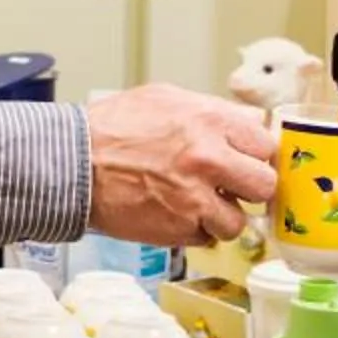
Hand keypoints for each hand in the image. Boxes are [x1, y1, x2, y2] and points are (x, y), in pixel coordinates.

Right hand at [88, 85, 274, 248]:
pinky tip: (177, 215)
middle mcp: (209, 160)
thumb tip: (245, 121)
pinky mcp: (178, 229)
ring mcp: (195, 199)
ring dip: (222, 217)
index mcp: (210, 121)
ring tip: (201, 205)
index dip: (255, 154)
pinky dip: (195, 231)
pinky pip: (206, 239)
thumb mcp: (165, 98)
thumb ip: (210, 110)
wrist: (73, 163)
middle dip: (249, 188)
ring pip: (238, 222)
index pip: (265, 144)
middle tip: (233, 186)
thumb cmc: (112, 129)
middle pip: (264, 185)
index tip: (247, 160)